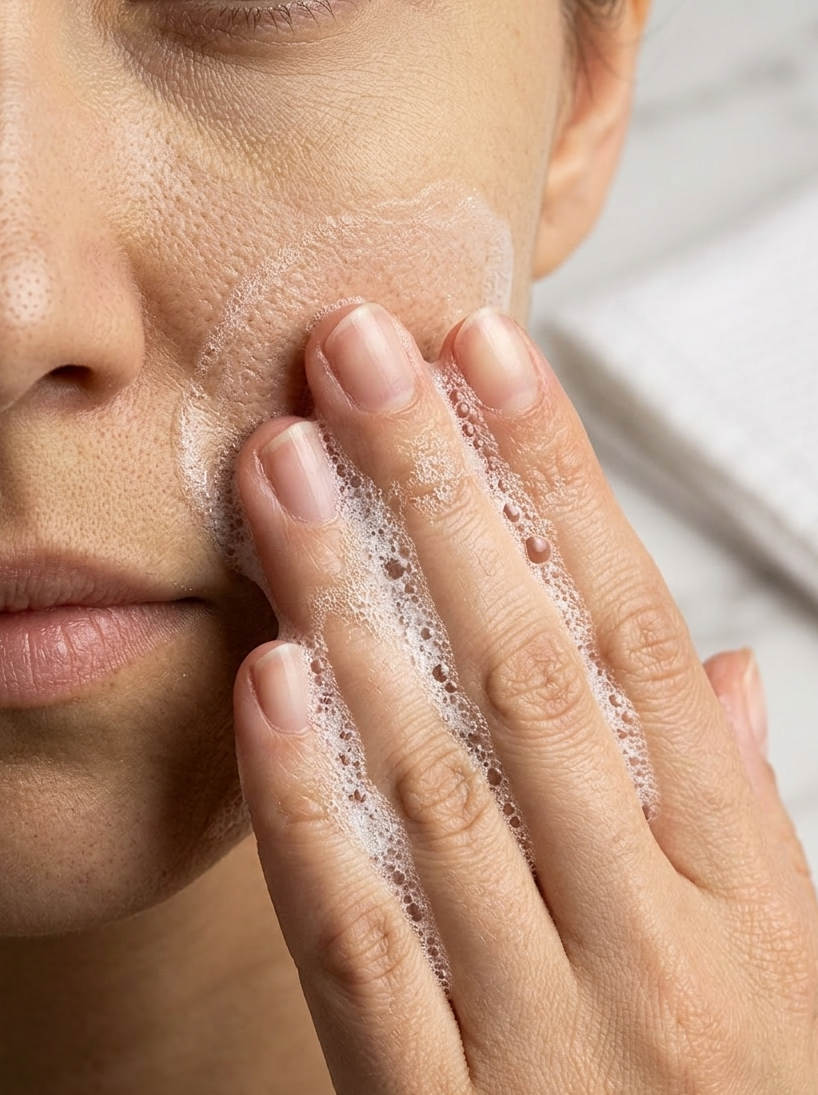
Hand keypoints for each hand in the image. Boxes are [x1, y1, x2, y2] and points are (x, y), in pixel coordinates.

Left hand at [233, 303, 817, 1093]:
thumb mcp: (788, 956)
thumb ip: (740, 799)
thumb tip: (711, 667)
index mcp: (744, 883)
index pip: (637, 631)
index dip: (559, 481)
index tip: (488, 359)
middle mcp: (652, 936)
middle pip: (527, 668)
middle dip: (437, 494)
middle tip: (355, 355)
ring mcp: (548, 1027)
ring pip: (434, 777)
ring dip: (349, 607)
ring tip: (284, 469)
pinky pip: (364, 941)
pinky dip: (308, 804)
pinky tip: (265, 677)